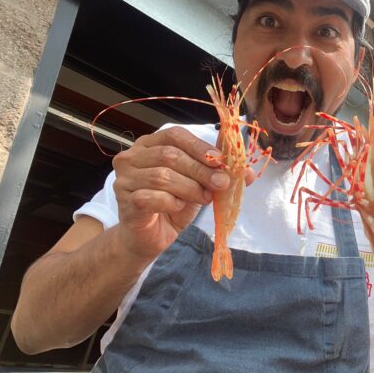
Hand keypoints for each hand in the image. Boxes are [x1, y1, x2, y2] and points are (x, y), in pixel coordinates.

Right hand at [111, 126, 253, 262]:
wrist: (150, 237)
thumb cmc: (173, 204)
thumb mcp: (199, 185)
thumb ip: (219, 174)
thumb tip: (248, 173)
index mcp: (150, 144)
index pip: (175, 135)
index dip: (199, 146)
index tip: (220, 161)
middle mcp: (133, 157)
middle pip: (170, 155)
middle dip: (201, 170)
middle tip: (221, 183)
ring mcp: (125, 178)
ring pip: (162, 176)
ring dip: (190, 188)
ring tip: (203, 198)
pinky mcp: (125, 201)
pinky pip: (151, 197)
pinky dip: (171, 202)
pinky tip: (178, 207)